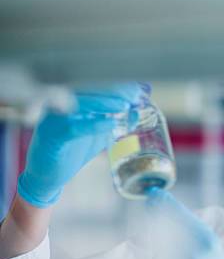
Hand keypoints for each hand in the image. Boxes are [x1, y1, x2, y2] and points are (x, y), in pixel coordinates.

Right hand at [17, 84, 142, 207]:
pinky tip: (110, 124)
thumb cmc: (73, 149)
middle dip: (114, 90)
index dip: (118, 84)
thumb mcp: (100, 133)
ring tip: (124, 105)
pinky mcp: (50, 136)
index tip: (138, 88)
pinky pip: (73, 127)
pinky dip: (94, 124)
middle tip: (135, 95)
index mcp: (71, 100)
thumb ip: (116, 121)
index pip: (95, 84)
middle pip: (88, 88)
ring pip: (80, 103)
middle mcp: (59, 104)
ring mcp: (53, 118)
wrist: (49, 175)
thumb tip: (138, 112)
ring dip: (104, 102)